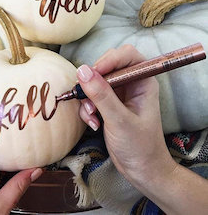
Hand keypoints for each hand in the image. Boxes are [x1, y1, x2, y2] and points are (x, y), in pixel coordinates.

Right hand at [77, 44, 175, 183]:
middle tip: (87, 96)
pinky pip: (92, 97)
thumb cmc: (140, 146)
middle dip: (94, 82)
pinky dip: (88, 109)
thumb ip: (101, 94)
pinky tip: (93, 123)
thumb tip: (82, 70)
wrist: (141, 170)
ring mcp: (119, 94)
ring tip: (91, 116)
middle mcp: (131, 84)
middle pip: (107, 66)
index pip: (127, 55)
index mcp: (143, 81)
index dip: (109, 59)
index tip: (92, 72)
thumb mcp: (119, 120)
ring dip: (88, 98)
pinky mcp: (108, 105)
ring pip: (96, 82)